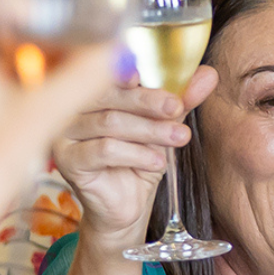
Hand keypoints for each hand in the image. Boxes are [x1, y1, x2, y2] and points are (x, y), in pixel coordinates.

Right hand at [52, 67, 217, 253]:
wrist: (125, 206)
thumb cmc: (139, 161)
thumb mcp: (163, 126)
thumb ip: (180, 100)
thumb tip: (208, 75)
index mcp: (90, 92)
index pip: (107, 73)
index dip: (125, 68)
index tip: (146, 73)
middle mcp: (71, 108)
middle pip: (107, 94)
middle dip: (147, 100)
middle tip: (176, 108)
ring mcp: (64, 134)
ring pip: (110, 122)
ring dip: (149, 130)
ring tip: (178, 138)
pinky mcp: (67, 161)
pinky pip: (104, 150)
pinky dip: (135, 153)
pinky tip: (156, 162)